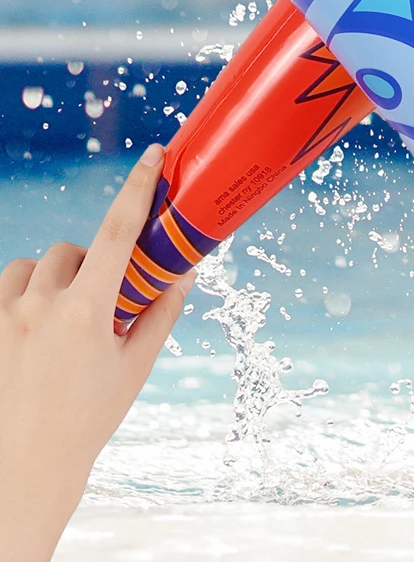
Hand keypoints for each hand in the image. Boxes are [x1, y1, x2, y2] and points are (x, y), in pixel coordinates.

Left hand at [0, 143, 194, 561]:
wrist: (26, 467)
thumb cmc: (89, 418)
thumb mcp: (137, 364)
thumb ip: (163, 310)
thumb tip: (185, 271)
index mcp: (86, 311)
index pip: (117, 232)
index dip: (138, 188)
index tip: (154, 155)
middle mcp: (39, 305)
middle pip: (73, 248)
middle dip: (93, 263)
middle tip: (106, 299)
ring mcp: (4, 316)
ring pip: (34, 265)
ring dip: (55, 276)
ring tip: (66, 316)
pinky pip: (6, 285)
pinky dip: (25, 294)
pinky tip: (36, 328)